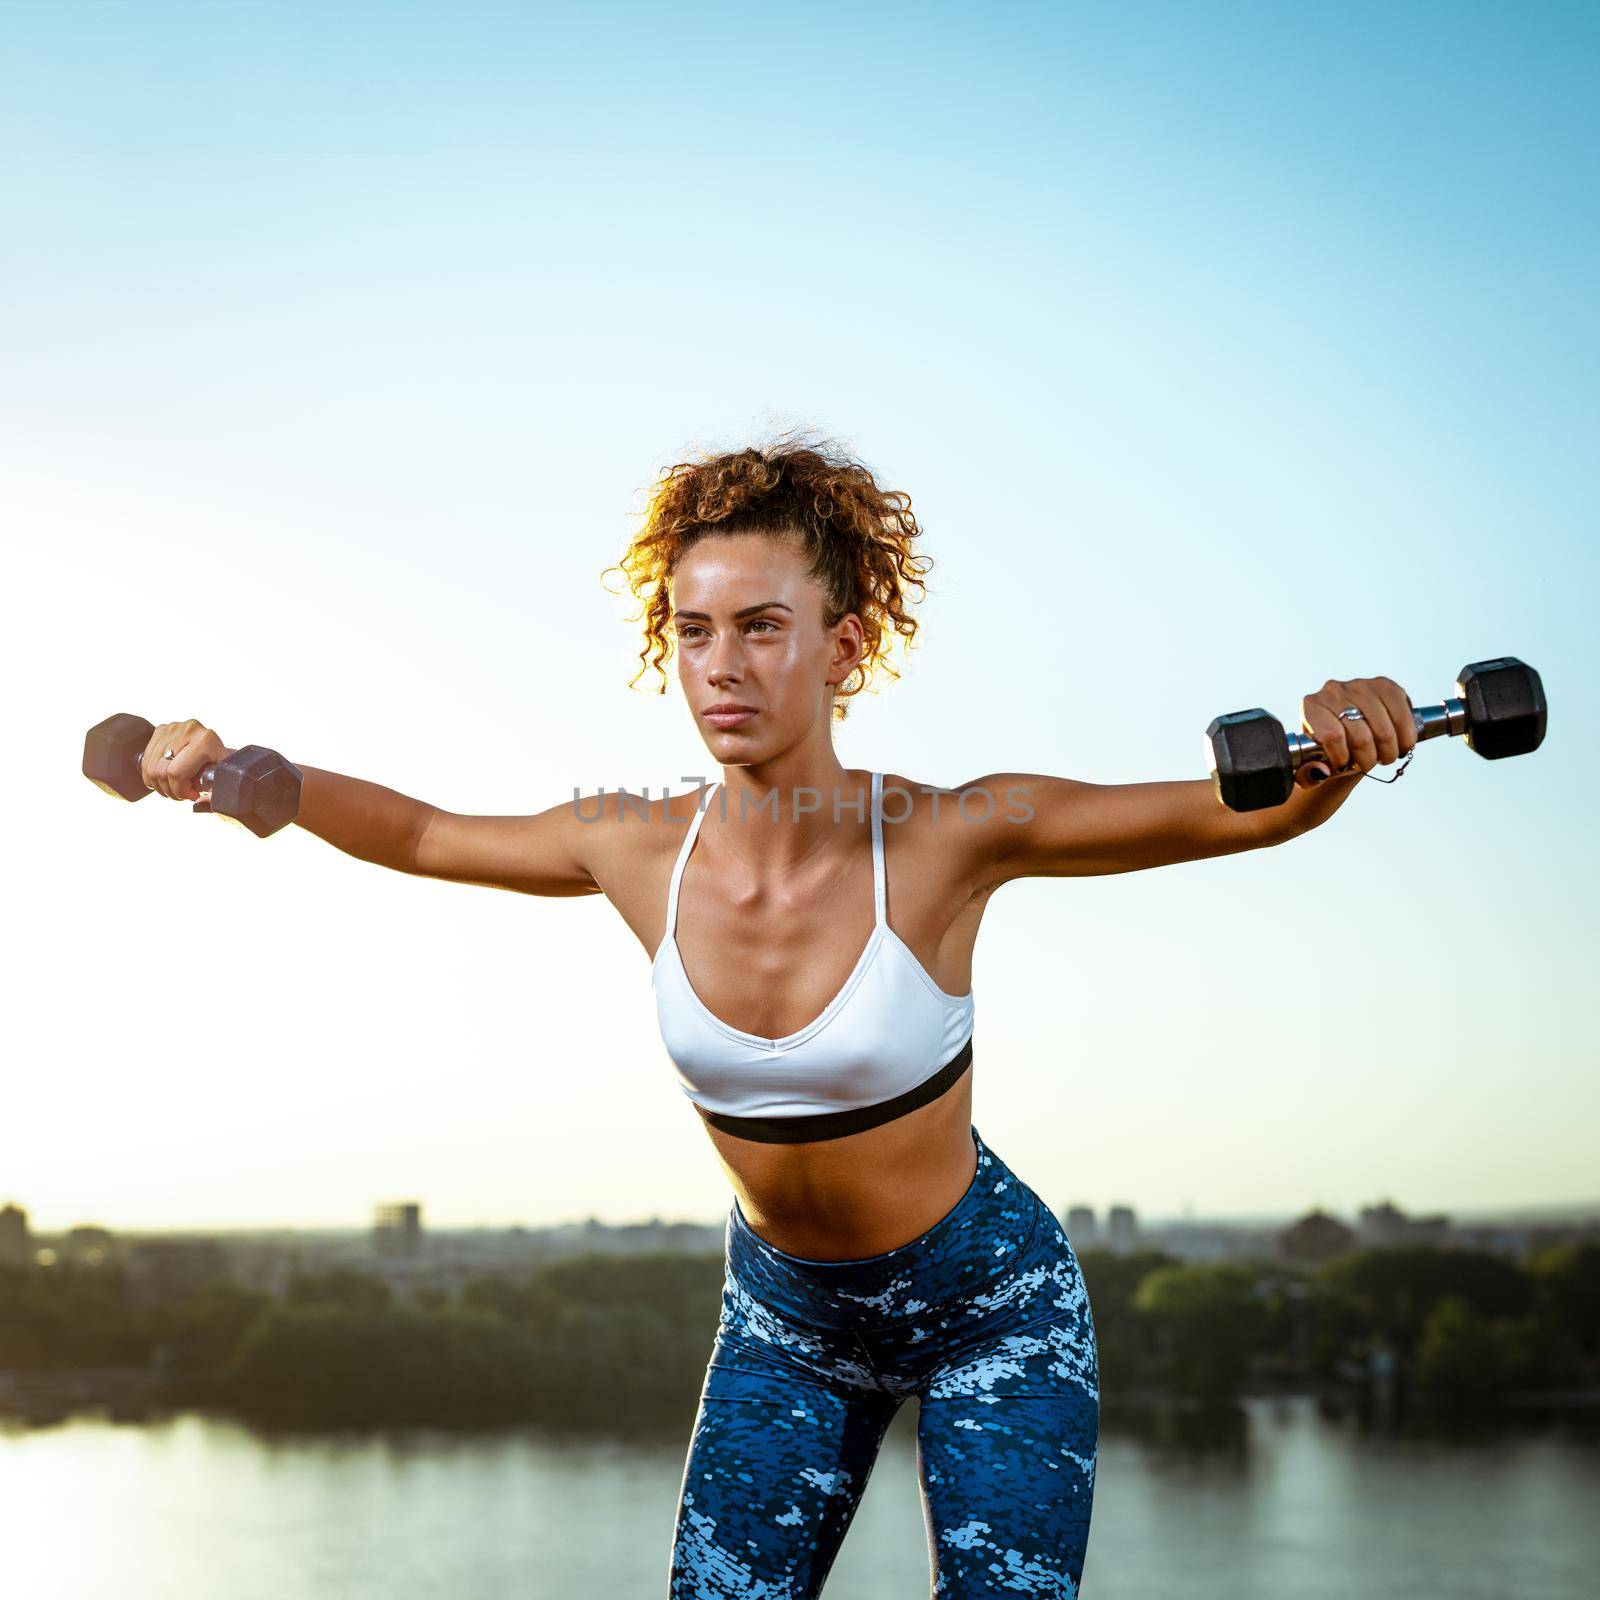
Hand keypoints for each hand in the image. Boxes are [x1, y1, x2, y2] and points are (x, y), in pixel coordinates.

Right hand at [140, 719, 229, 803]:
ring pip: (150, 767)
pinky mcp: (161, 729)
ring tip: (176, 787)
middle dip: (170, 790)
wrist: (220, 747)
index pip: (176, 773)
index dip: (180, 790)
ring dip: (160, 785)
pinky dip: (153, 775)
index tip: (192, 795)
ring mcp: (172, 728)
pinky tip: (167, 778)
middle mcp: (188, 730)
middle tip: (182, 794)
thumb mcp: (224, 779)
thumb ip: (215, 796)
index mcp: (205, 741)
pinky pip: (147, 760)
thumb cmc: (223, 765)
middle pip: (160, 771)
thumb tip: (197, 804)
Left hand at [1295, 676, 1418, 788]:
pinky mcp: (1385, 686)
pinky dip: (1405, 739)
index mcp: (1311, 707)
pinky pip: (1402, 717)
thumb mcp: (1310, 763)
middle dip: (1367, 760)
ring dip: (1387, 752)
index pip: (1332, 735)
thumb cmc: (1326, 747)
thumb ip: (1307, 774)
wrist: (1345, 728)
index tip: (1343, 766)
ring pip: (1384, 730)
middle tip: (1366, 765)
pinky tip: (1400, 746)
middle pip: (1360, 736)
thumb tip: (1321, 772)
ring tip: (1383, 757)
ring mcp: (1361, 686)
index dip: (1342, 758)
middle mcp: (1333, 691)